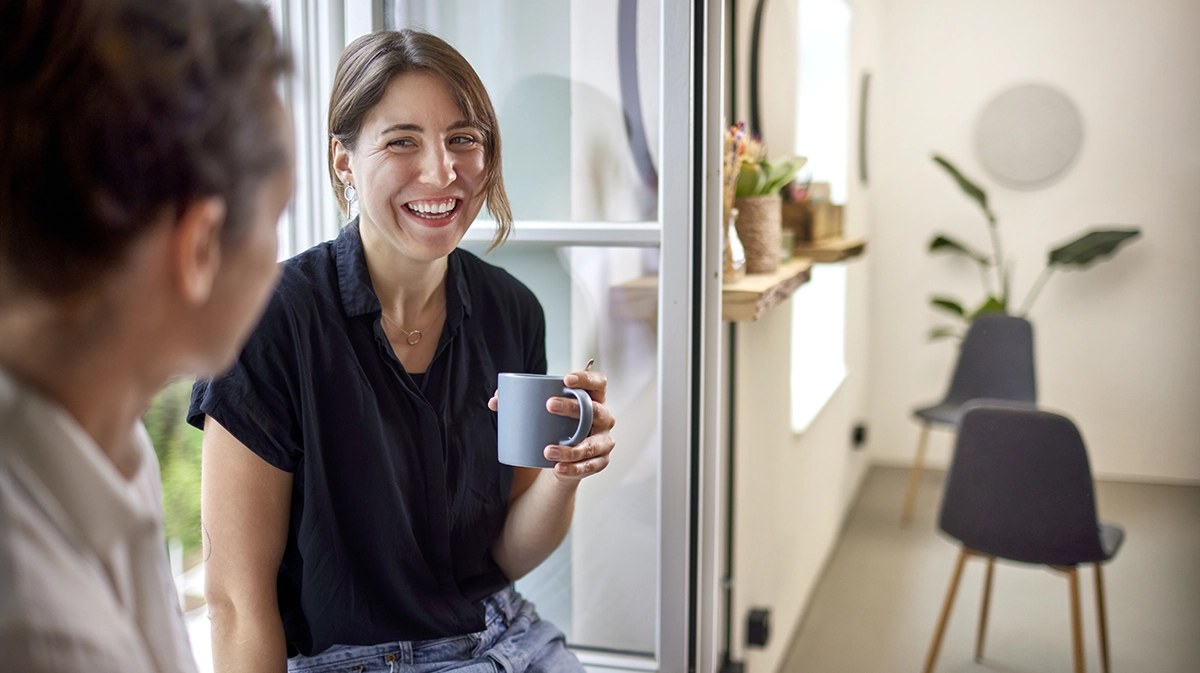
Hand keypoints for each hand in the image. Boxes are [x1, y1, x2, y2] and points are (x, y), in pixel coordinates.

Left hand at [487, 370, 615, 481]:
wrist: (558, 460)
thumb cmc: (552, 428)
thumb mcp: (540, 414)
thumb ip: (517, 404)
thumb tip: (495, 401)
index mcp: (593, 399)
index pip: (599, 383)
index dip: (587, 378)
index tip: (565, 380)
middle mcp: (604, 419)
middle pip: (595, 411)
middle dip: (573, 408)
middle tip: (549, 406)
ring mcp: (604, 442)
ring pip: (592, 444)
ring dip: (572, 448)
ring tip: (547, 450)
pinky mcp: (600, 462)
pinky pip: (589, 466)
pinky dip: (573, 468)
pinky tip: (557, 467)